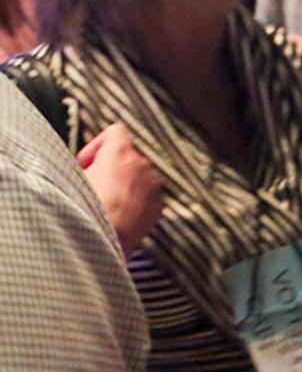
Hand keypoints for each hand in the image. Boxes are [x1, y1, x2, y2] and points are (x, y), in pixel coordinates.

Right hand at [78, 122, 164, 251]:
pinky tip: (118, 215)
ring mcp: (154, 186)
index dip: (97, 145)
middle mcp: (143, 165)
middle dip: (110, 167)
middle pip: (127, 156)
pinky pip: (147, 196)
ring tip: (104, 202)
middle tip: (92, 184)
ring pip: (138, 178)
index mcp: (121, 152)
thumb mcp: (73, 177)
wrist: (103, 240)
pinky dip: (135, 201)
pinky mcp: (159, 206)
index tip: (87, 163)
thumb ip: (84, 164)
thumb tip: (83, 166)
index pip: (115, 131)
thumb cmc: (85, 208)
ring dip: (124, 185)